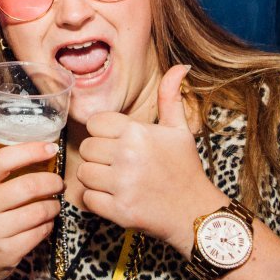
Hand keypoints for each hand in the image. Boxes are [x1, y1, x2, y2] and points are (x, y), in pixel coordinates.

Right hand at [0, 142, 61, 279]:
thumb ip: (5, 176)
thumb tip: (44, 154)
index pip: (2, 160)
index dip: (30, 151)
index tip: (51, 148)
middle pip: (28, 186)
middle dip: (52, 182)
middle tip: (58, 183)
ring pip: (39, 210)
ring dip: (54, 206)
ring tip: (54, 205)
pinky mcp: (6, 251)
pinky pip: (41, 232)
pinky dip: (49, 225)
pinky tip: (45, 223)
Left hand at [76, 65, 223, 254]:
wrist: (196, 213)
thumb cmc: (185, 168)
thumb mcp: (179, 130)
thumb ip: (171, 97)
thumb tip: (181, 66)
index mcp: (137, 132)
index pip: (95, 123)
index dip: (104, 133)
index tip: (118, 143)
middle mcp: (128, 155)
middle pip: (87, 148)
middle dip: (98, 156)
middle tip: (118, 164)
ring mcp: (122, 184)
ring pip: (83, 173)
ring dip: (95, 179)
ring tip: (116, 181)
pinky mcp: (119, 210)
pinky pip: (87, 199)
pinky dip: (97, 200)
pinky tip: (115, 197)